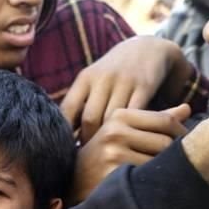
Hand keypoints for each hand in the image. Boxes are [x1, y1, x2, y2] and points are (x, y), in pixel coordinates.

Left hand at [61, 36, 189, 143]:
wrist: (147, 48)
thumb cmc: (113, 75)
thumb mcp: (92, 82)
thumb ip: (78, 106)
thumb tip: (61, 140)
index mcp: (85, 78)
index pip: (67, 110)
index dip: (65, 134)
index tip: (66, 151)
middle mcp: (102, 78)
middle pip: (90, 119)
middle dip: (89, 142)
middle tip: (89, 159)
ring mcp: (124, 81)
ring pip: (112, 119)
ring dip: (109, 140)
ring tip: (107, 155)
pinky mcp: (145, 86)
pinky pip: (135, 115)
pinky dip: (132, 130)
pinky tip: (130, 142)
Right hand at [72, 104, 190, 202]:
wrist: (73, 182)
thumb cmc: (104, 155)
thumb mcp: (125, 131)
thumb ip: (155, 120)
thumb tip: (187, 108)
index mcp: (119, 115)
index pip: (165, 120)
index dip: (182, 133)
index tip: (187, 145)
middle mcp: (114, 130)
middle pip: (165, 141)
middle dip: (176, 155)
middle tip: (182, 165)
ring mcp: (112, 153)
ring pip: (158, 161)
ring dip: (166, 171)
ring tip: (164, 176)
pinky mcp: (112, 174)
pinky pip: (147, 178)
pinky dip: (152, 183)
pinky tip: (150, 186)